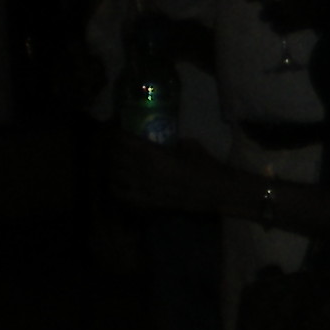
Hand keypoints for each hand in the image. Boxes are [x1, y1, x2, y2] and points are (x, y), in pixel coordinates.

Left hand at [111, 134, 240, 215]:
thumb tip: (162, 137)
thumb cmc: (206, 167)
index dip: (117, 132)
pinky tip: (117, 181)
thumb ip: (172, 141)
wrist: (216, 192)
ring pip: (114, 174)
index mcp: (155, 155)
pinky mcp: (145, 203)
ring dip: (112, 165)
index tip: (118, 127)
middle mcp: (144, 171)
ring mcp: (143, 189)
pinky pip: (120, 194)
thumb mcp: (189, 146)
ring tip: (116, 161)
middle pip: (115, 156)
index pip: (123, 141)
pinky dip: (114, 186)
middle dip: (113, 148)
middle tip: (116, 143)